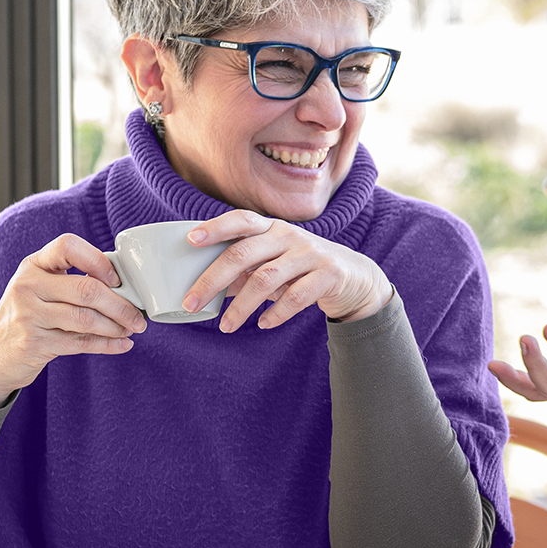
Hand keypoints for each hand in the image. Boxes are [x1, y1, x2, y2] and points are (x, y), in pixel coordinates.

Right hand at [0, 234, 146, 407]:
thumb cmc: (28, 315)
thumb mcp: (40, 289)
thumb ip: (72, 282)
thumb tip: (125, 287)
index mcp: (33, 265)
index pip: (68, 246)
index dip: (98, 261)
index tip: (117, 279)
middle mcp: (28, 285)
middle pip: (86, 289)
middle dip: (120, 305)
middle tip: (138, 317)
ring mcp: (29, 314)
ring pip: (86, 318)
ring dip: (116, 326)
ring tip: (130, 329)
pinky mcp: (34, 343)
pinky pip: (81, 343)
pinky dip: (107, 345)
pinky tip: (122, 344)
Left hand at [182, 210, 392, 331]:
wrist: (356, 278)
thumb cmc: (304, 269)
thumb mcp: (274, 265)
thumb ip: (244, 273)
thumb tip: (205, 289)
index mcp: (272, 228)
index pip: (241, 220)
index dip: (216, 228)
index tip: (190, 241)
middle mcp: (289, 236)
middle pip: (244, 254)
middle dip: (212, 279)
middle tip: (190, 303)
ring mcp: (311, 254)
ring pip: (266, 279)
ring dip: (241, 306)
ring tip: (226, 326)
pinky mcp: (329, 275)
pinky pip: (296, 297)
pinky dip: (276, 313)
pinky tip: (263, 324)